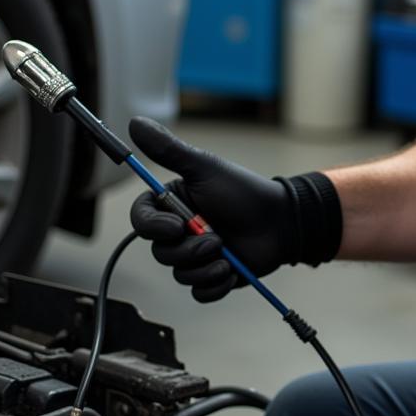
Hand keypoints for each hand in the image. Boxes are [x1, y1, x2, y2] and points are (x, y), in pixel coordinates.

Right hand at [128, 117, 341, 301]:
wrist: (280, 222)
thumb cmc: (243, 191)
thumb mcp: (204, 168)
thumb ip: (167, 150)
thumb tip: (134, 122)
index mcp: (172, 204)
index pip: (141, 219)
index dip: (152, 227)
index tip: (175, 226)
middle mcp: (179, 230)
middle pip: (160, 252)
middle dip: (189, 250)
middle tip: (216, 238)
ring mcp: (195, 254)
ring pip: (179, 274)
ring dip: (204, 267)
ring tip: (227, 255)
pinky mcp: (211, 275)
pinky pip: (198, 293)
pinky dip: (214, 286)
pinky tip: (230, 271)